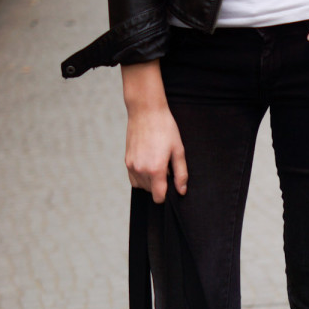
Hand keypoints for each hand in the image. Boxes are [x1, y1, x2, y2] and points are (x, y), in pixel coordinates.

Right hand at [121, 60, 187, 203]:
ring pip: (141, 186)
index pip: (158, 197)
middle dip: (159, 184)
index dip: (166, 195)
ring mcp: (132, 166)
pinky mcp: (126, 160)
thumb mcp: (178, 150)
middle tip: (165, 166)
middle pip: (151, 192)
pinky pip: (133, 179)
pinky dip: (141, 177)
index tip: (171, 184)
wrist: (146, 111)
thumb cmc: (165, 128)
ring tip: (156, 162)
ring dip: (150, 181)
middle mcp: (141, 170)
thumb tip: (181, 191)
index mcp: (155, 169)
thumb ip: (181, 174)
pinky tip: (148, 164)